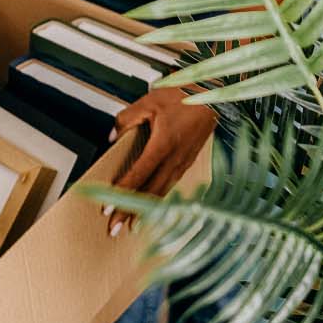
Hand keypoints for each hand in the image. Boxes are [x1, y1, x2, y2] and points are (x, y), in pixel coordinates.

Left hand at [104, 86, 216, 235]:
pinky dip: (159, 199)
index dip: (122, 193)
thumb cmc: (185, 94)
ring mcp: (184, 162)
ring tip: (131, 224)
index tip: (108, 208)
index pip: (138, 175)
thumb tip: (111, 135)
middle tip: (115, 229)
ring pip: (162, 192)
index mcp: (164, 144)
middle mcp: (175, 158)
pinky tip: (152, 206)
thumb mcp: (150, 100)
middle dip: (130, 212)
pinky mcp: (189, 161)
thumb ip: (127, 118)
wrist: (213, 94)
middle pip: (149, 192)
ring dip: (146, 211)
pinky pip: (171, 185)